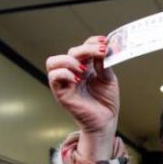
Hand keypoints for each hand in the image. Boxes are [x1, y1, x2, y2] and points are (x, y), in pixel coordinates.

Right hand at [46, 36, 119, 158]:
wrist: (106, 121)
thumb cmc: (106, 102)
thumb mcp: (109, 79)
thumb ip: (104, 64)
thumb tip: (103, 48)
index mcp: (85, 67)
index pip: (83, 47)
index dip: (92, 42)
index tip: (105, 42)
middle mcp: (73, 72)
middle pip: (71, 51)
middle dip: (86, 49)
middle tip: (101, 53)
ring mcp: (65, 82)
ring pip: (54, 61)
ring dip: (70, 61)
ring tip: (85, 69)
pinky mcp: (61, 93)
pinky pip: (54, 77)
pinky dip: (64, 73)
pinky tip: (78, 79)